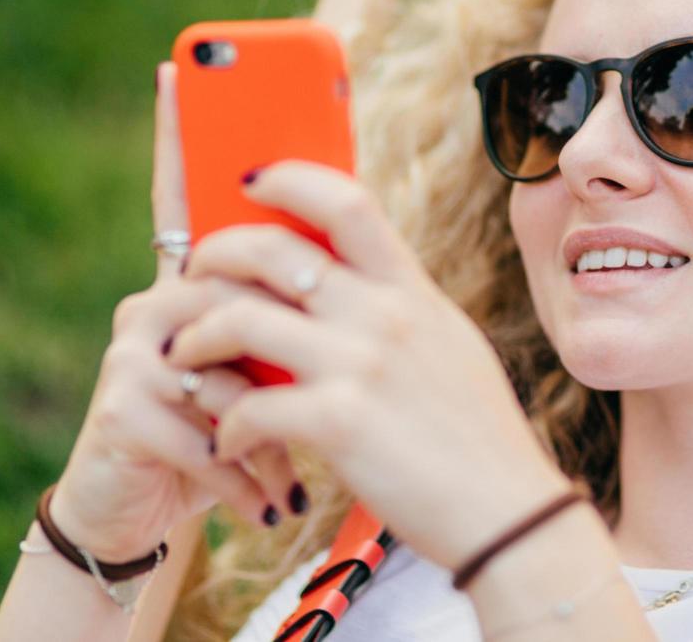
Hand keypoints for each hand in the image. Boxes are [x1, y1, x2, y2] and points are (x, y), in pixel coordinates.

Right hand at [47, 63, 303, 561]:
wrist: (166, 521)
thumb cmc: (232, 433)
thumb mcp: (272, 368)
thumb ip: (292, 312)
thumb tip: (347, 253)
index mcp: (198, 285)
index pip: (189, 198)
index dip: (181, 134)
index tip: (176, 68)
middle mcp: (156, 302)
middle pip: (229, 286)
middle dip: (280, 351)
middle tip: (320, 396)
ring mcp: (132, 351)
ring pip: (226, 362)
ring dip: (270, 431)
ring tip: (290, 477)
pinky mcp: (120, 409)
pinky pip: (208, 427)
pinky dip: (248, 473)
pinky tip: (264, 504)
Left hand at [163, 160, 573, 571]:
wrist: (509, 512)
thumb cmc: (479, 437)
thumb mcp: (450, 346)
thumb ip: (400, 308)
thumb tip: (354, 280)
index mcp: (412, 290)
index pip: (346, 201)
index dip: (289, 180)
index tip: (250, 182)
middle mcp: (385, 314)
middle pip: (273, 249)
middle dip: (213, 256)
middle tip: (189, 277)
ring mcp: (361, 365)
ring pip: (241, 319)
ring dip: (195, 337)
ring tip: (182, 359)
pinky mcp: (339, 423)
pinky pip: (249, 407)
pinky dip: (224, 426)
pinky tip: (225, 442)